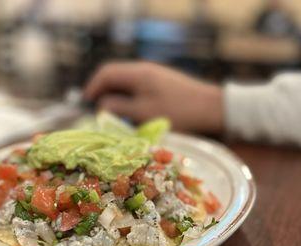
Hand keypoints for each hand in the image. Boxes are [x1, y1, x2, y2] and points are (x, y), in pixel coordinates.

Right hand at [84, 61, 223, 134]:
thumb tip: (101, 105)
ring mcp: (156, 78)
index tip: (86, 105)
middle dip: (104, 95)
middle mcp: (145, 71)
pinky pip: (140, 92)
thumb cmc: (177, 113)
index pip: (106, 73)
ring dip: (118, 100)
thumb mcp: (143, 113)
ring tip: (116, 119)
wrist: (214, 111)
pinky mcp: (164, 87)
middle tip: (99, 114)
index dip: (92, 88)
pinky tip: (135, 118)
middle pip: (116, 78)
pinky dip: (132, 103)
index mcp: (138, 73)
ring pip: (128, 86)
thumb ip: (118, 108)